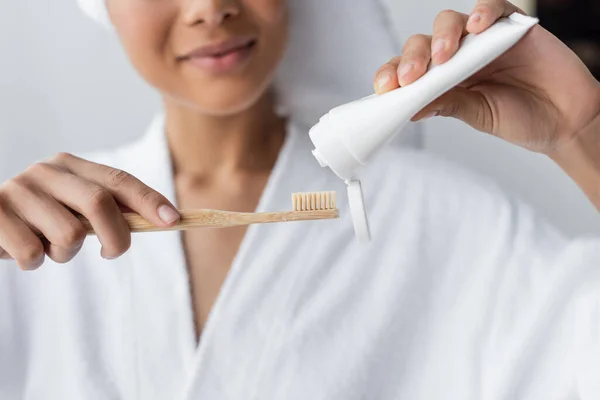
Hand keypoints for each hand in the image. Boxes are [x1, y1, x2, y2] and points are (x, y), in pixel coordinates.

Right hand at [0, 153, 179, 269]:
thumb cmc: (38, 220)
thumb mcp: (71, 209)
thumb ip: (108, 210)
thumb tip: (163, 218)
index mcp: (69, 166)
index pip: (118, 180)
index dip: (148, 199)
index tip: (173, 220)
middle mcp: (44, 172)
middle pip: (99, 203)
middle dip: (117, 236)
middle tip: (112, 252)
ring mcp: (18, 190)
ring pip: (69, 236)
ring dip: (66, 254)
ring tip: (48, 246)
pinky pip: (33, 253)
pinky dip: (34, 262)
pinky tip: (22, 251)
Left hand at [374, 0, 599, 154]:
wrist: (566, 120)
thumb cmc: (521, 118)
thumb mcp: (477, 115)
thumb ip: (447, 104)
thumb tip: (409, 106)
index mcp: (444, 80)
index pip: (411, 69)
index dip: (395, 73)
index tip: (385, 87)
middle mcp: (459, 58)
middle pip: (424, 43)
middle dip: (413, 57)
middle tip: (411, 76)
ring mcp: (483, 40)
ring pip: (451, 22)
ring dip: (443, 36)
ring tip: (444, 57)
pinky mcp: (511, 25)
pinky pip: (493, 6)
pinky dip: (483, 12)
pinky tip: (478, 27)